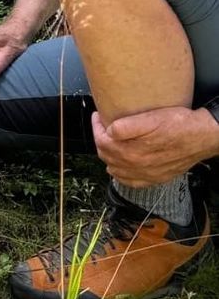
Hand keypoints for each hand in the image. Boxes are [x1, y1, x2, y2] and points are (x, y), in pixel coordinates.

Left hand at [92, 107, 218, 187]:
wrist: (203, 136)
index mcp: (132, 152)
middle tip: (102, 126)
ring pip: (114, 169)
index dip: (96, 127)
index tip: (98, 117)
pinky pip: (130, 182)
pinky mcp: (156, 178)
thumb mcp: (151, 118)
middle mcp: (137, 167)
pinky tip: (120, 165)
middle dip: (100, 140)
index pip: (101, 142)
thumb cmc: (178, 124)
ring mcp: (146, 175)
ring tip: (109, 142)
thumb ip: (126, 127)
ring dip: (108, 155)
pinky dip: (120, 174)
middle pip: (106, 156)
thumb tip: (109, 131)